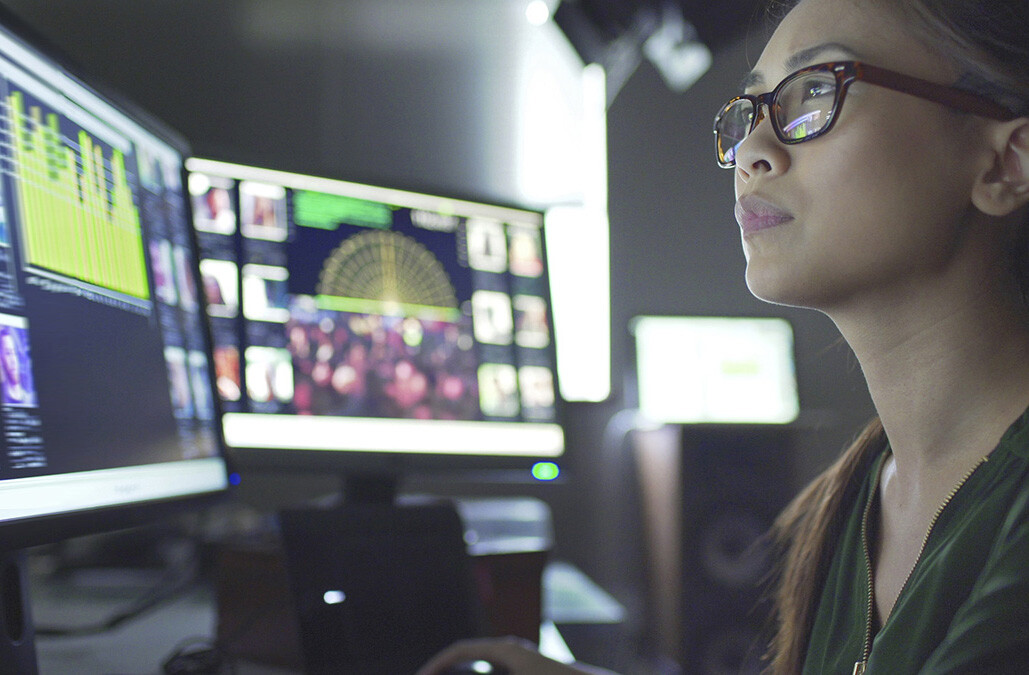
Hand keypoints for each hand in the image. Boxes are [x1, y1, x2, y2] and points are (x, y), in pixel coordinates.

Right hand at [415, 636, 615, 674]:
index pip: (460, 650)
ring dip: (463, 673)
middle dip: (446, 670)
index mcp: (505, 649)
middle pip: (467, 656)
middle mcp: (510, 649)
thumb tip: (457, 662)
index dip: (437, 664)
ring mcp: (519, 659)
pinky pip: (493, 671)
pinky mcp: (525, 670)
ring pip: (480, 665)